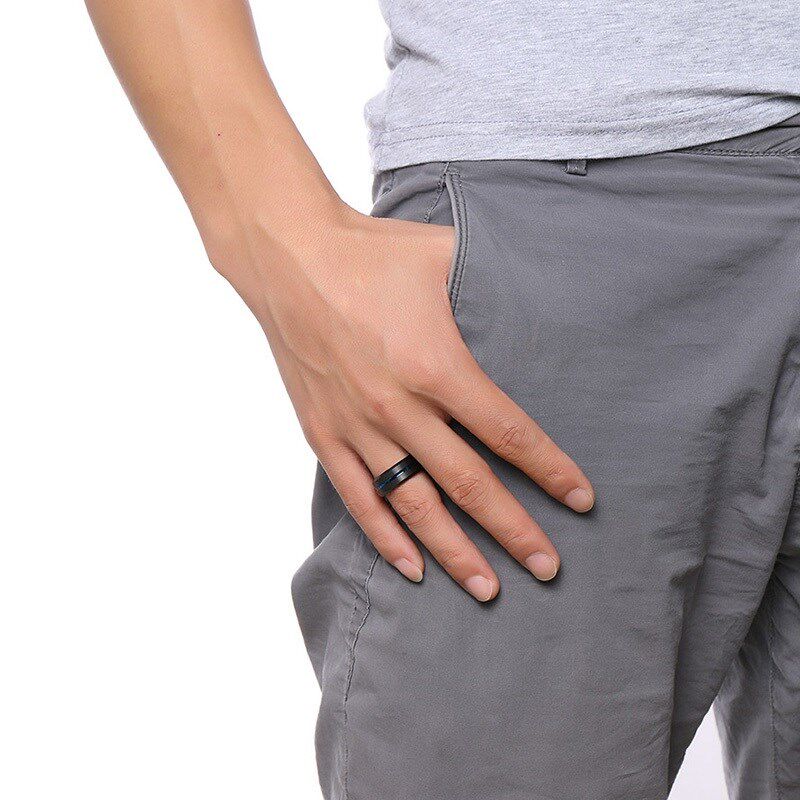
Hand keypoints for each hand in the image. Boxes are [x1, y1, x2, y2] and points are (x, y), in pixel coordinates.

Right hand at [212, 203, 594, 600]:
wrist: (288, 257)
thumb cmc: (371, 253)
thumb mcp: (444, 256)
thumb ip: (495, 283)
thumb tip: (546, 291)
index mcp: (436, 365)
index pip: (508, 433)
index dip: (550, 470)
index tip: (581, 499)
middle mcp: (398, 407)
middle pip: (469, 484)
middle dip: (514, 530)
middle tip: (549, 567)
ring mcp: (357, 427)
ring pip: (414, 505)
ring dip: (454, 551)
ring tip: (489, 589)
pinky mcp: (323, 434)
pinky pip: (358, 498)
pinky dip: (386, 537)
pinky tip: (413, 568)